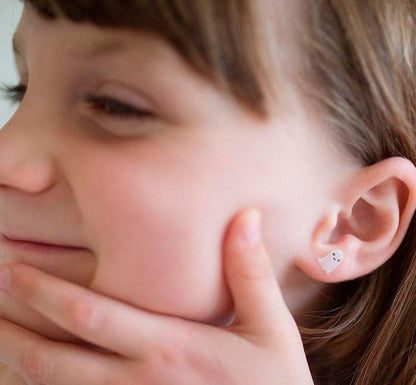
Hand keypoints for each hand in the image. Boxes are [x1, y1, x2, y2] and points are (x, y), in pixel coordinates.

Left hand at [0, 209, 313, 384]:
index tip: (13, 268)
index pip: (92, 316)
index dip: (46, 292)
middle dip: (15, 324)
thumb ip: (251, 272)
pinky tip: (29, 373)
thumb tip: (245, 218)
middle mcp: (141, 380)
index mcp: (170, 348)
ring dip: (19, 358)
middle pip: (57, 356)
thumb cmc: (275, 384)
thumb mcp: (271, 327)